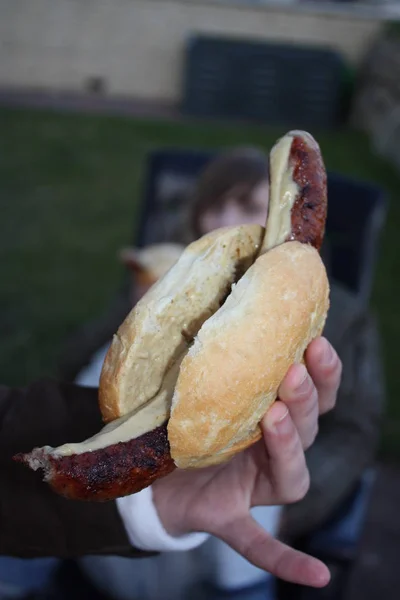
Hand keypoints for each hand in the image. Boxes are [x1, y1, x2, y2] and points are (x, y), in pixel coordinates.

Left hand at [152, 336, 341, 587]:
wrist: (142, 467)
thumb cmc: (171, 415)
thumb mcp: (185, 376)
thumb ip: (194, 342)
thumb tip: (191, 288)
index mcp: (267, 413)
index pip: (311, 392)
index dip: (322, 370)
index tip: (315, 338)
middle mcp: (269, 449)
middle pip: (307, 427)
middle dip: (306, 399)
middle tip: (292, 371)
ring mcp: (252, 486)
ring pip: (291, 474)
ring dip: (290, 446)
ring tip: (276, 416)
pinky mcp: (227, 516)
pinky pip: (259, 542)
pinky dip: (285, 559)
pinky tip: (318, 577)